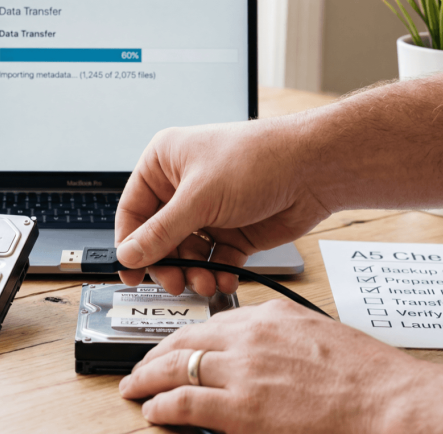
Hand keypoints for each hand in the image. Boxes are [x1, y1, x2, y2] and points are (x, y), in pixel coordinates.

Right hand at [115, 121, 331, 294]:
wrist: (314, 168)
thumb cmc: (257, 159)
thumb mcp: (199, 198)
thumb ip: (160, 233)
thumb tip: (128, 255)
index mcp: (164, 164)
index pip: (133, 211)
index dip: (129, 244)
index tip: (130, 274)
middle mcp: (183, 188)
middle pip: (158, 239)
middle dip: (167, 264)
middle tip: (174, 283)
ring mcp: (209, 211)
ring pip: (187, 254)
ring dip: (193, 272)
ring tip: (205, 282)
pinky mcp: (233, 231)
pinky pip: (214, 260)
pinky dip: (217, 273)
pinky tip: (224, 279)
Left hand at [118, 299, 418, 432]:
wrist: (390, 403)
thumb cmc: (369, 377)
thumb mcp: (318, 335)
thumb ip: (279, 339)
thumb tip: (256, 355)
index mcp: (270, 316)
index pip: (210, 322)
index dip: (183, 338)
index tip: (173, 347)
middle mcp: (250, 337)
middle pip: (184, 340)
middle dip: (155, 354)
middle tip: (141, 366)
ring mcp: (242, 371)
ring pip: (175, 368)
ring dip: (148, 378)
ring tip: (134, 387)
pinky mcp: (240, 408)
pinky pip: (183, 402)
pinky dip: (160, 406)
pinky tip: (152, 410)